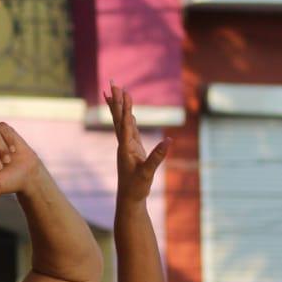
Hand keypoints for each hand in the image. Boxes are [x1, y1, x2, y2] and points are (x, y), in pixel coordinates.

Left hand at [107, 84, 168, 203]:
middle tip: (112, 82)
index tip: (122, 91)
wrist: (129, 199)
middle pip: (119, 117)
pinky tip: (129, 113)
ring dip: (121, 106)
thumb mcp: (148, 173)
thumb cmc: (137, 187)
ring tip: (117, 91)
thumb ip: (157, 157)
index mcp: (126, 147)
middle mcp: (124, 144)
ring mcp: (127, 146)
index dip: (124, 106)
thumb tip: (169, 141)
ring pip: (123, 122)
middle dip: (117, 100)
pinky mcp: (133, 150)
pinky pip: (129, 130)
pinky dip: (129, 119)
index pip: (125, 123)